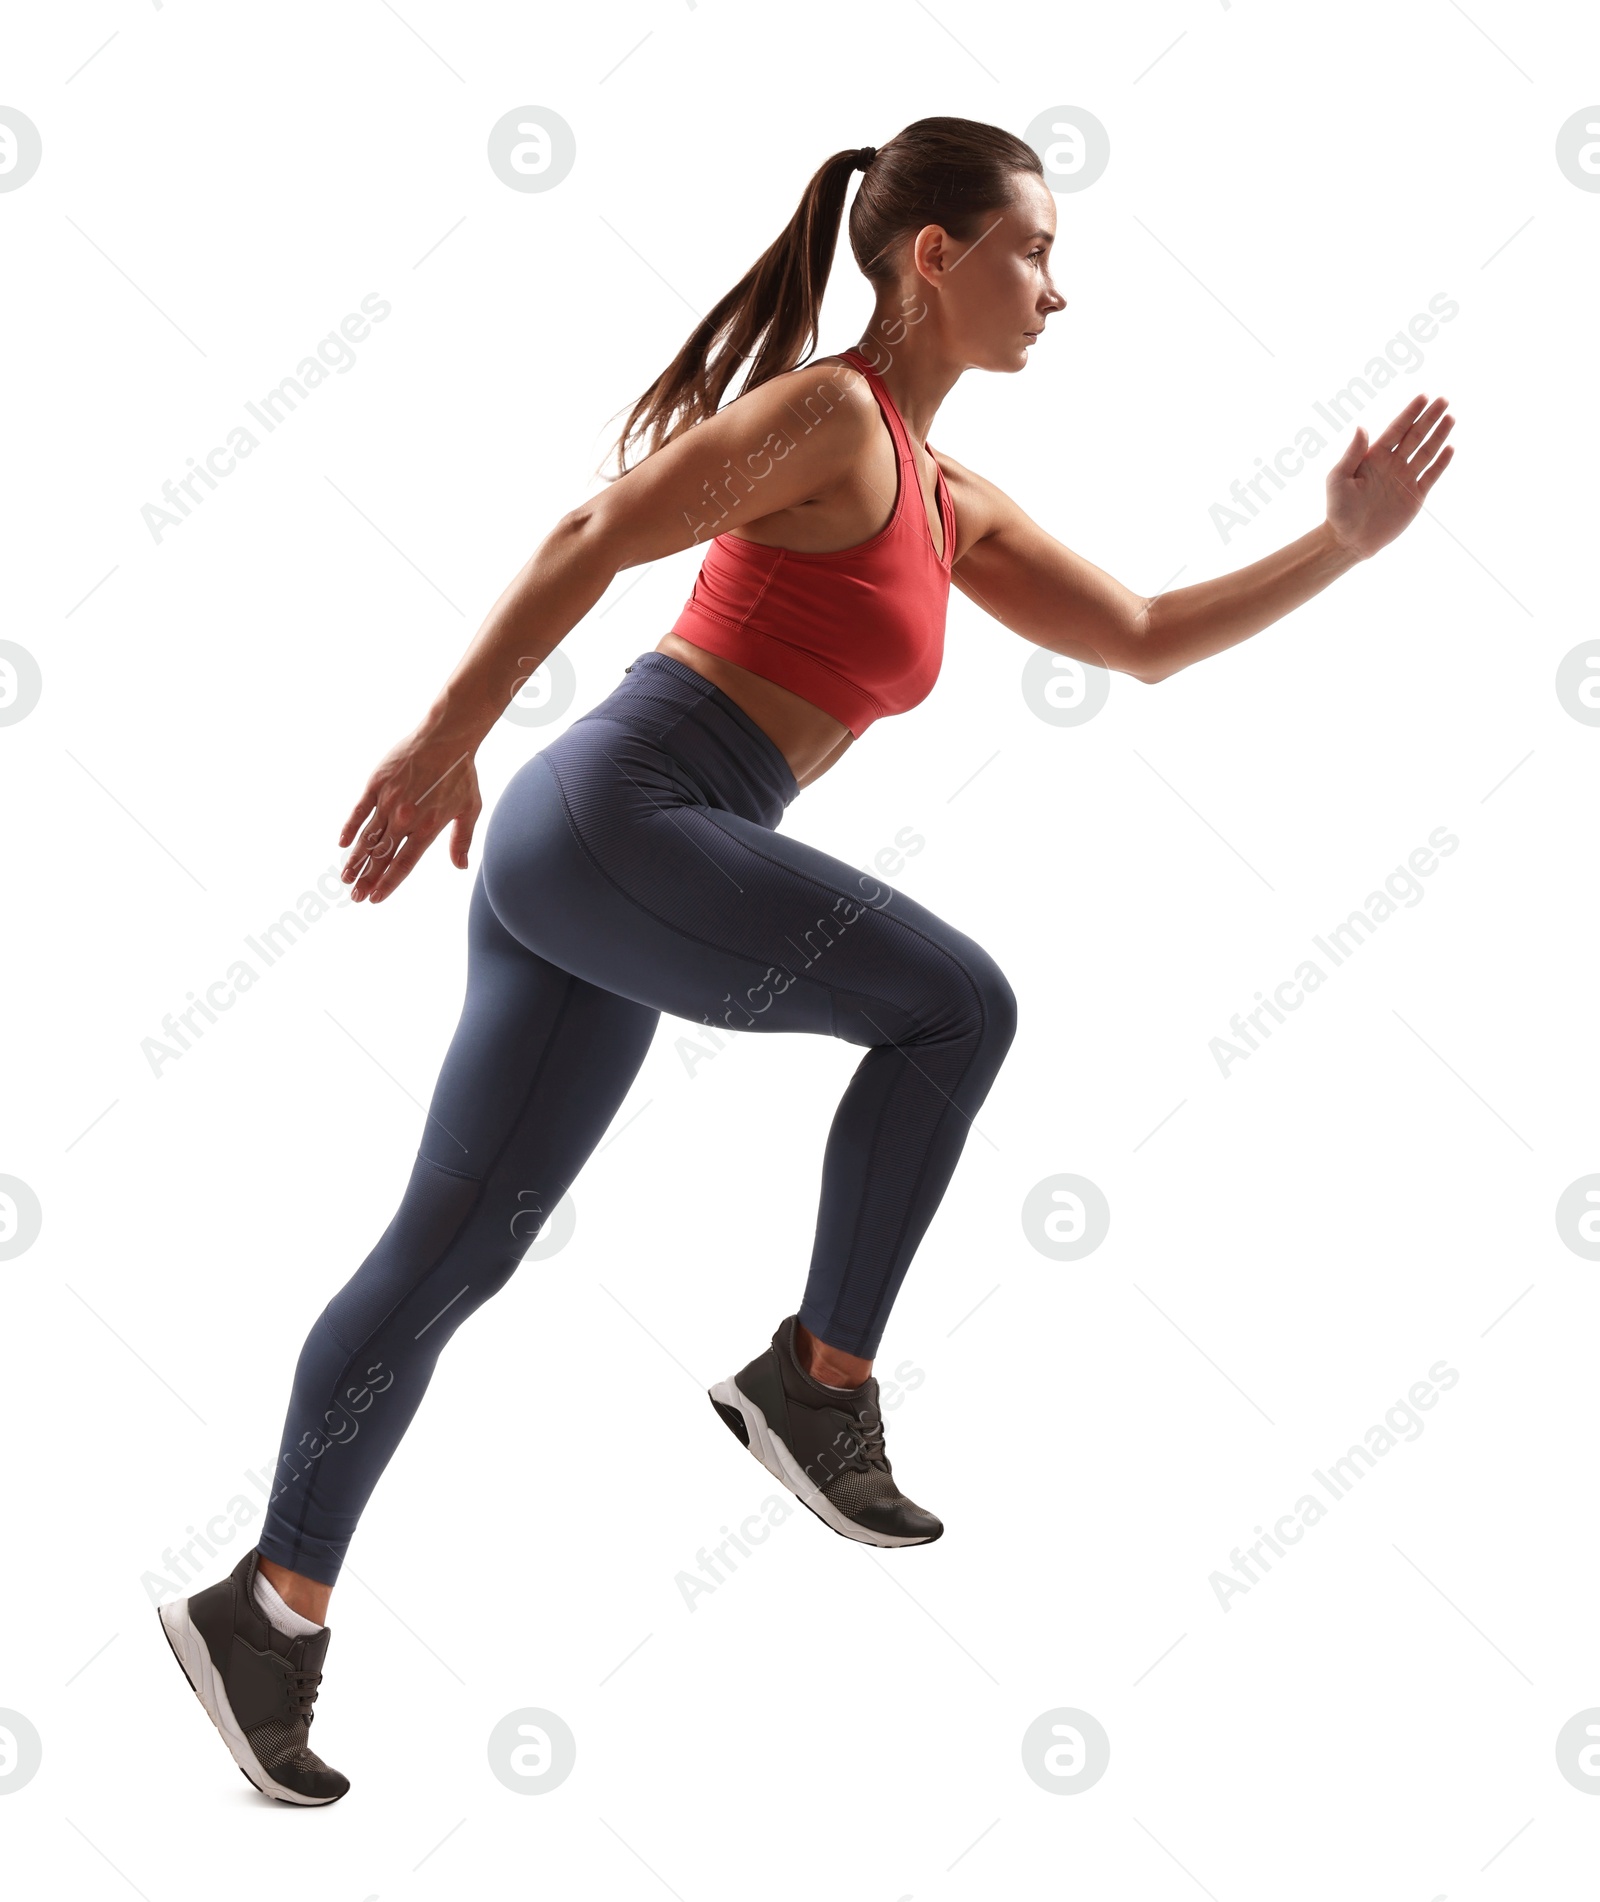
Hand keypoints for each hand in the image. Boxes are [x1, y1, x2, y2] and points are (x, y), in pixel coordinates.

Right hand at [339, 716, 482, 902]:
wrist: (447, 737)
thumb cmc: (462, 774)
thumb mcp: (470, 809)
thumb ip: (462, 840)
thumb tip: (461, 866)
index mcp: (428, 829)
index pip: (403, 864)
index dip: (388, 883)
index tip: (375, 898)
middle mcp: (405, 819)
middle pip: (381, 857)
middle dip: (367, 879)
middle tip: (355, 896)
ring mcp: (388, 801)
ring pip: (367, 838)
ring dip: (356, 860)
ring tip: (346, 878)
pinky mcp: (376, 784)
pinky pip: (359, 811)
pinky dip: (350, 828)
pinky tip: (343, 844)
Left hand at [1324, 393, 1454, 560]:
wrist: (1349, 539)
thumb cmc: (1338, 509)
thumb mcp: (1338, 479)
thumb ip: (1351, 453)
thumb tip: (1362, 426)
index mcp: (1374, 457)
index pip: (1396, 429)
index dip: (1410, 413)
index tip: (1423, 396)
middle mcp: (1392, 464)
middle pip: (1415, 436)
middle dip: (1429, 418)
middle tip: (1443, 400)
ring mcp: (1405, 479)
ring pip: (1426, 451)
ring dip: (1439, 434)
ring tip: (1450, 417)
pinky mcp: (1415, 496)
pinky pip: (1431, 475)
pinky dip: (1441, 463)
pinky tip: (1450, 447)